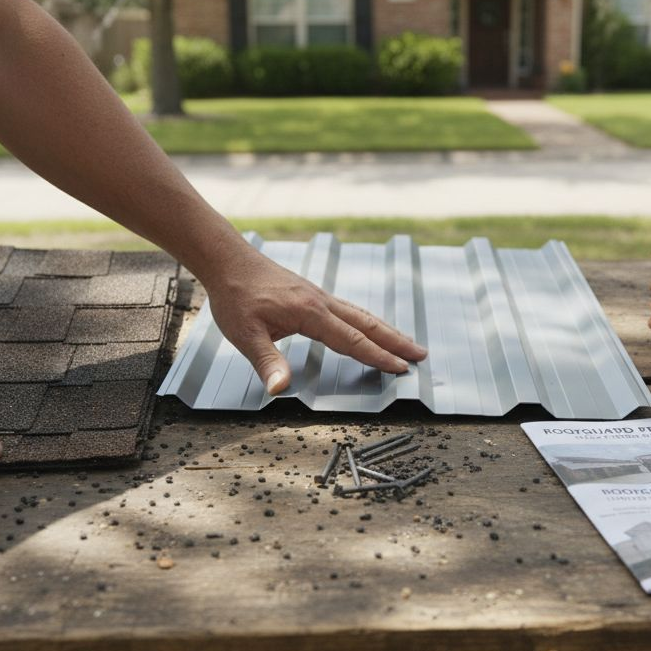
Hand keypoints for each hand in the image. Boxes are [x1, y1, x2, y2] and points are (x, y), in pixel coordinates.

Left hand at [204, 252, 427, 394]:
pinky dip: (367, 321)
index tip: (401, 368)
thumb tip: (280, 390)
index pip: (352, 340)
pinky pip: (348, 310)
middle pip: (367, 324)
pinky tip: (368, 327)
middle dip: (395, 341)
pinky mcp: (311, 294)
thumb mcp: (245, 334)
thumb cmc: (235, 296)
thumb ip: (267, 362)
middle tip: (422, 354)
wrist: (228, 260)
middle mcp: (321, 302)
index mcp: (310, 313)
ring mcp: (318, 296)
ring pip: (361, 314)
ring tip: (406, 342)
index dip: (377, 357)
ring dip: (385, 330)